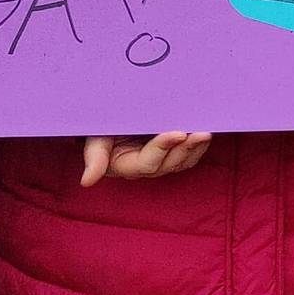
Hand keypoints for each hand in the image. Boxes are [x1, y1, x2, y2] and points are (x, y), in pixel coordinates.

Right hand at [79, 132, 212, 185]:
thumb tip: (87, 182)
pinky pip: (189, 156)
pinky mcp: (172, 152)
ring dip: (195, 149)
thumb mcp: (95, 137)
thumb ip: (94, 157)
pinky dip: (198, 147)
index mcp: (124, 165)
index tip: (177, 133)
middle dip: (185, 149)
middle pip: (168, 165)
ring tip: (206, 134)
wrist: (113, 111)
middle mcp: (144, 167)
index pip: (147, 162)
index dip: (163, 148)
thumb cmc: (102, 123)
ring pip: (182, 162)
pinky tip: (205, 136)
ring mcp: (160, 160)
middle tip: (200, 133)